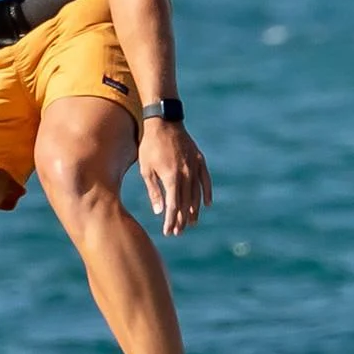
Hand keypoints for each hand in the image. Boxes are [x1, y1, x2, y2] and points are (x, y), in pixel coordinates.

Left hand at [137, 119, 209, 237]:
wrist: (163, 122)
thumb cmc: (150, 146)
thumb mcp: (146, 169)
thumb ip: (154, 191)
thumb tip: (160, 211)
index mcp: (171, 177)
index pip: (174, 205)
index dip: (172, 220)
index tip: (169, 231)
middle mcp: (186, 173)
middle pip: (186, 203)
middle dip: (182, 219)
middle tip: (178, 231)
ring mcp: (194, 166)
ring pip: (197, 194)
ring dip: (194, 210)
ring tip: (191, 222)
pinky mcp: (199, 160)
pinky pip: (205, 180)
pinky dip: (206, 193)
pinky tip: (206, 204)